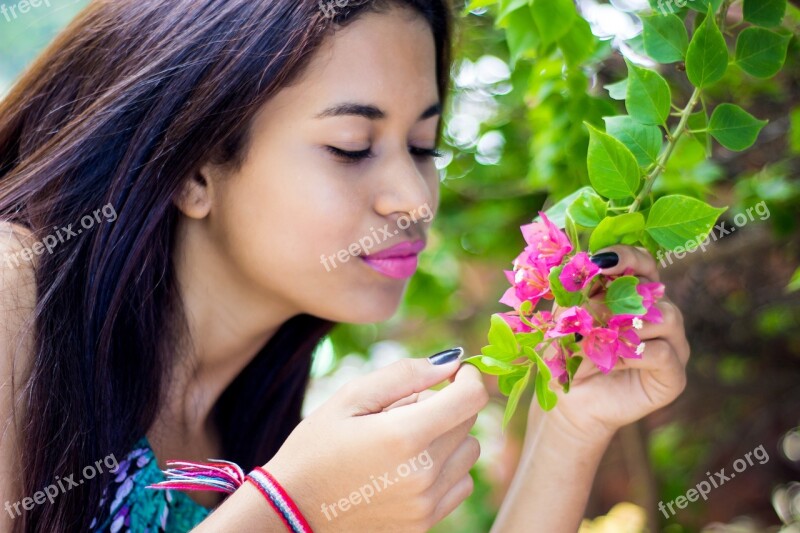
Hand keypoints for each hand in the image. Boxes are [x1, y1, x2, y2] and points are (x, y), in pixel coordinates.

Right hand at [265, 357, 488, 532]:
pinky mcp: (424, 524)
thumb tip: (451, 361)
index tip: (457, 373)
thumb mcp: (351, 398)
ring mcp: (425, 504)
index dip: (470, 378)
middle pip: (468, 423)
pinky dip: (447, 470)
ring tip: (406, 441)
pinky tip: (411, 467)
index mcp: (403, 436)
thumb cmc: (316, 448)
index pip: (470, 399)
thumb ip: (404, 374)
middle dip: (447, 405)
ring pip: (469, 453)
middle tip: (406, 408)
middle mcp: (422, 474)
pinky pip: (461, 485)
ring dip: (449, 438)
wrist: (292, 511)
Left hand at [532, 245, 690, 444]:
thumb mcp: (565, 321)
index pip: (643, 263)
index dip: (625, 257)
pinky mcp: (674, 375)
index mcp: (635, 295)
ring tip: (600, 342)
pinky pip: (664, 352)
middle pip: (655, 289)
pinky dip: (635, 354)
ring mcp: (672, 345)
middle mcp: (660, 315)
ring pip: (666, 317)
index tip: (599, 260)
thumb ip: (575, 296)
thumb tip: (582, 269)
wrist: (571, 402)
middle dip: (619, 298)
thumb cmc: (569, 356)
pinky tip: (614, 361)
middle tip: (590, 312)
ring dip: (627, 327)